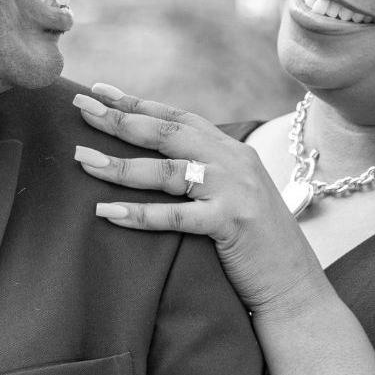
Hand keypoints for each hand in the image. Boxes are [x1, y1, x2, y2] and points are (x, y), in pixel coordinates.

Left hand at [73, 83, 325, 313]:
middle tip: (80, 106)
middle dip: (120, 119)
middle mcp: (234, 161)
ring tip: (82, 160)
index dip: (138, 103)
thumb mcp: (235, 194)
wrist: (295, 285)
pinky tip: (105, 212)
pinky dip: (138, 213)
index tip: (99, 90)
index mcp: (233, 150)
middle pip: (167, 133)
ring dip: (120, 165)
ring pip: (167, 171)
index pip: (178, 118)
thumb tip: (158, 161)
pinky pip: (175, 215)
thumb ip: (206, 172)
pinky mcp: (232, 222)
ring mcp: (234, 190)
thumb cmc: (257, 245)